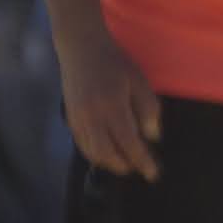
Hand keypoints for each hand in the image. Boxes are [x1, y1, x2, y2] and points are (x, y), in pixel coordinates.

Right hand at [55, 21, 162, 180]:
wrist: (81, 49)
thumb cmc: (115, 63)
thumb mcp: (140, 82)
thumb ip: (148, 111)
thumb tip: (152, 137)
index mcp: (112, 107)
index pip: (129, 144)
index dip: (142, 162)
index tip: (153, 174)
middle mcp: (91, 117)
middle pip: (107, 154)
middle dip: (125, 165)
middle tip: (140, 168)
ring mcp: (77, 119)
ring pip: (92, 152)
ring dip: (110, 162)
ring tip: (126, 162)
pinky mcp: (70, 118)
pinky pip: (82, 144)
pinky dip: (95, 154)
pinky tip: (107, 153)